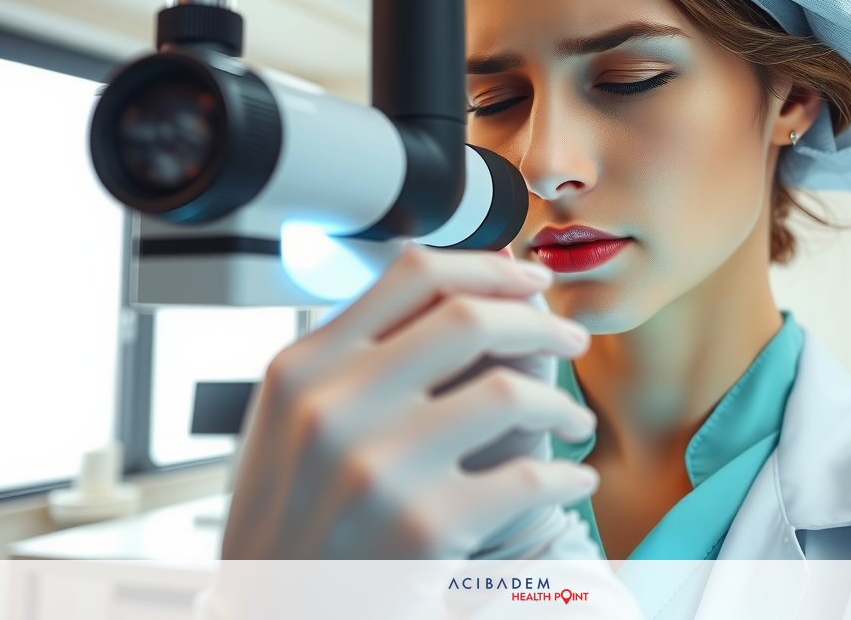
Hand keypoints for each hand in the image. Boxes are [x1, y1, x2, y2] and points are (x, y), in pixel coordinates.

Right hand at [221, 245, 597, 558]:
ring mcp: (376, 466)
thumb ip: (354, 355)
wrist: (276, 618)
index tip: (530, 280)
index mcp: (304, 367)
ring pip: (511, 392)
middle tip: (573, 341)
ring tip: (575, 423)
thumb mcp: (292, 421)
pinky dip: (568, 476)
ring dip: (563, 404)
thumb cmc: (293, 520)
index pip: (412, 274)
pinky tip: (574, 481)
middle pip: (468, 318)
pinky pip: (531, 480)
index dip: (489, 267)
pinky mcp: (422, 527)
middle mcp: (333, 406)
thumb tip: (456, 287)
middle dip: (541, 322)